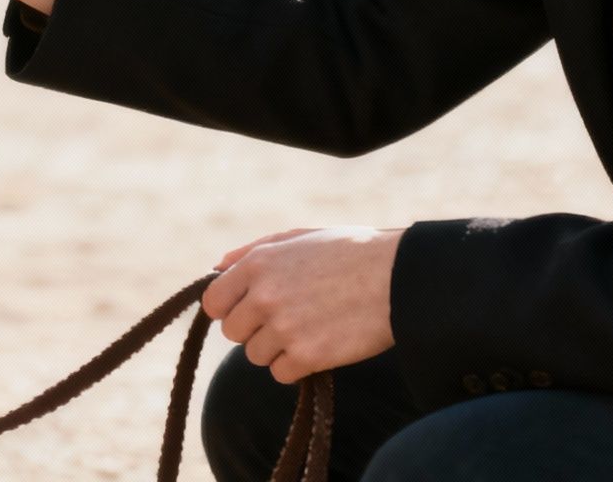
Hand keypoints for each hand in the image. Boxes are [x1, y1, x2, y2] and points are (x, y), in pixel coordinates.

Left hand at [201, 226, 401, 384]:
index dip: (228, 309)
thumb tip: (217, 267)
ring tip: (309, 329)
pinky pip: (281, 373)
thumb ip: (253, 252)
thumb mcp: (299, 238)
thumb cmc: (351, 253)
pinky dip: (297, 366)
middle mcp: (264, 295)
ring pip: (255, 355)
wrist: (399, 277)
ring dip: (277, 348)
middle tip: (287, 319)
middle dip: (254, 329)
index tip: (248, 311)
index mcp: (259, 263)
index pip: (213, 302)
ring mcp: (284, 327)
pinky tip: (320, 346)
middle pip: (233, 332)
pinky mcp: (308, 355)